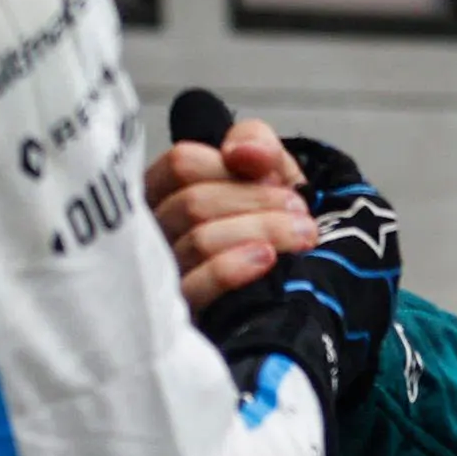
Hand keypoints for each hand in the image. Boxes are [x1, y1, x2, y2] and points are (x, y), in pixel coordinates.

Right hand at [147, 114, 313, 312]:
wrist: (293, 285)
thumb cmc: (268, 221)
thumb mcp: (268, 171)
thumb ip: (255, 143)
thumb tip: (242, 152)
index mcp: (165, 192)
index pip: (181, 164)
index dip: (229, 165)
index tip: (272, 177)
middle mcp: (155, 232)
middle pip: (192, 202)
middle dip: (256, 202)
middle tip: (300, 211)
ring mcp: (164, 276)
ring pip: (201, 240)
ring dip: (263, 230)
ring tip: (301, 235)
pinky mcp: (180, 313)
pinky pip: (196, 286)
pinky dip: (232, 268)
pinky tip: (266, 259)